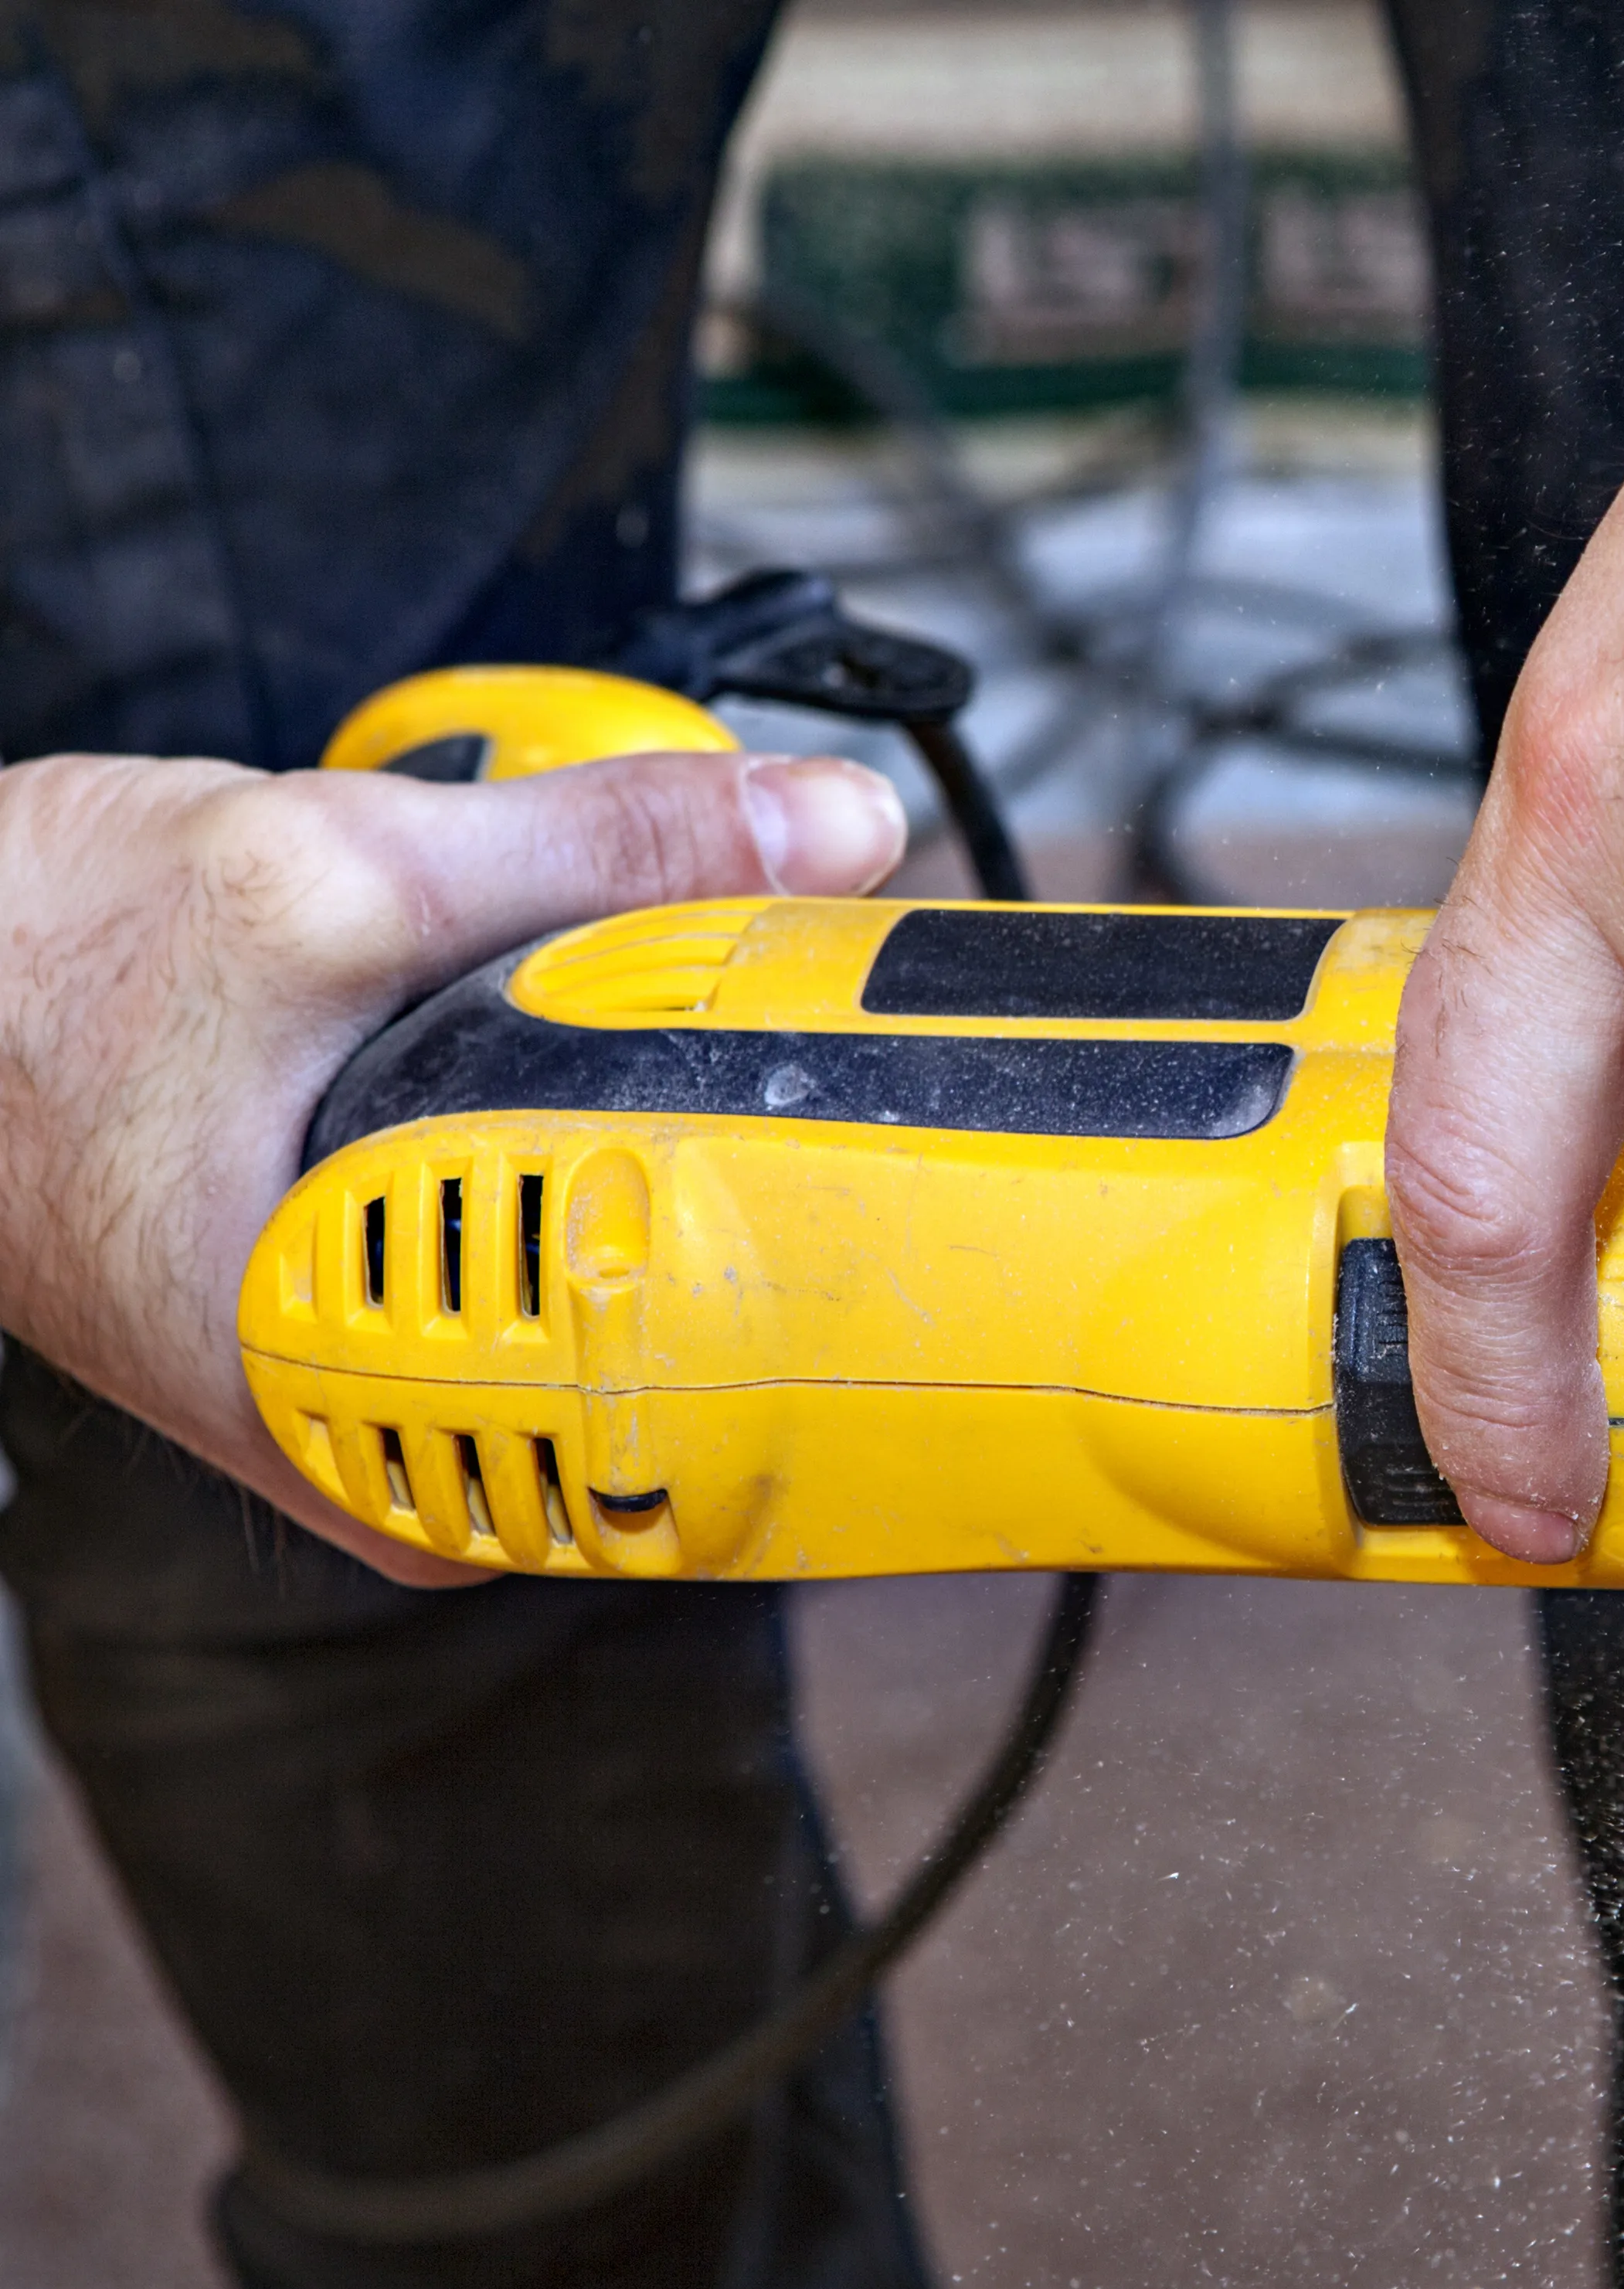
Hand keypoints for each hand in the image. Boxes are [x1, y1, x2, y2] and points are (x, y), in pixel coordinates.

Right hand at [0, 748, 903, 1581]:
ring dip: (638, 1139)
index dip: (790, 1216)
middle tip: (715, 1011)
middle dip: (711, 1152)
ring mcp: (367, 1393)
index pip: (675, 1358)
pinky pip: (527, 1242)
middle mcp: (367, 1439)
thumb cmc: (42, 967)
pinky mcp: (367, 1325)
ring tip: (612, 1018)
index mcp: (347, 1397)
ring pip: (596, 1271)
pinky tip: (548, 1059)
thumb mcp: (339, 870)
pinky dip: (564, 1140)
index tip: (859, 1109)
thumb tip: (832, 830)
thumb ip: (600, 847)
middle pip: (650, 1307)